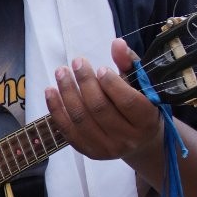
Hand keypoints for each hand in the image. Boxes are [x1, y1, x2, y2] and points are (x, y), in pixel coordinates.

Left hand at [44, 38, 163, 165]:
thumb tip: (117, 43)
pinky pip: (68, 130)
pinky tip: (51, 91)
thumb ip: (129, 64)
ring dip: (67, 92)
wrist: (140, 141)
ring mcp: (107, 148)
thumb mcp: (141, 84)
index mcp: (146, 121)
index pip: (127, 102)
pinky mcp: (90, 152)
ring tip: (61, 72)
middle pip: (100, 109)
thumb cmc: (140, 105)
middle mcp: (127, 139)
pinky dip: (56, 109)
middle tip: (76, 62)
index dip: (112, 84)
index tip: (100, 68)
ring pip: (81, 119)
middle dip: (85, 82)